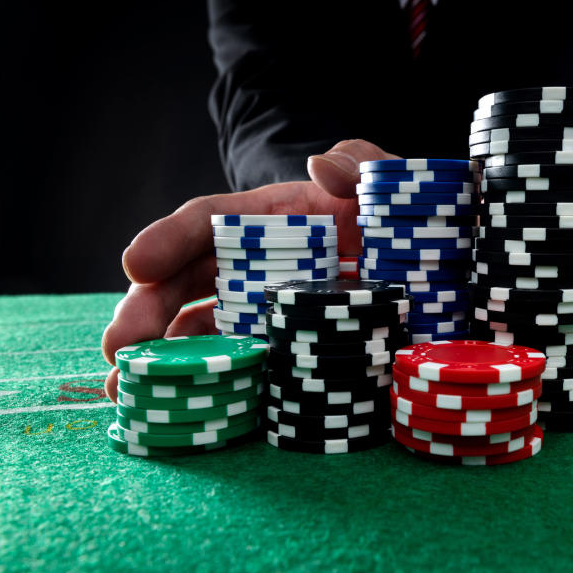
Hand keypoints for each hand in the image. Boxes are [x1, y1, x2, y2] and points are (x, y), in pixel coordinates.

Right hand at [100, 139, 396, 401]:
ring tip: (128, 388)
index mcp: (280, 219)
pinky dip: (206, 385)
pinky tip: (179, 407)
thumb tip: (320, 165)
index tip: (134, 263)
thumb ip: (367, 165)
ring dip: (161, 358)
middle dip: (146, 310)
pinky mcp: (293, 353)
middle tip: (118, 346)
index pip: (212, 221)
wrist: (453, 282)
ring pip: (204, 330)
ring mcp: (274, 312)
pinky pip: (242, 366)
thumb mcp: (396, 185)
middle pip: (190, 282)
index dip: (169, 238)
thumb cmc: (419, 225)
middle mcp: (265, 267)